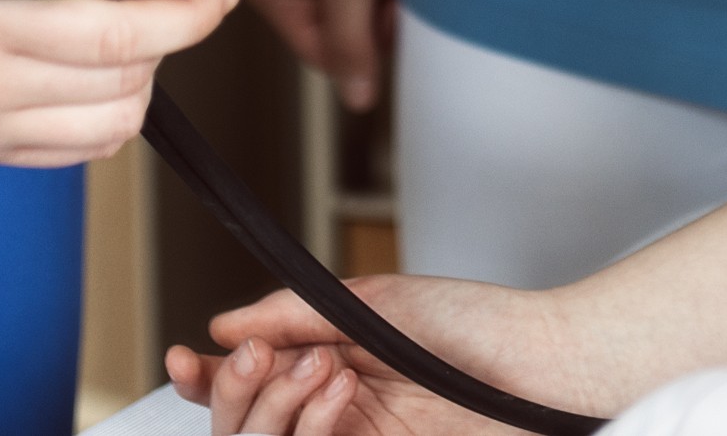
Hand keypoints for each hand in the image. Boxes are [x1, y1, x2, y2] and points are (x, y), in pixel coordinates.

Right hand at [0, 0, 237, 166]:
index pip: (117, 39)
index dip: (186, 19)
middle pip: (123, 83)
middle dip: (163, 40)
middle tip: (159, 4)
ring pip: (111, 127)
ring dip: (138, 80)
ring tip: (122, 38)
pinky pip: (78, 150)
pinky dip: (105, 114)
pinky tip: (92, 72)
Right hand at [166, 275, 619, 435]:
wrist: (542, 364)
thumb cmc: (476, 325)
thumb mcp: (375, 302)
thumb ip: (297, 314)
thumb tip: (226, 327)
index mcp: (329, 361)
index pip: (249, 382)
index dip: (209, 378)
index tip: (184, 359)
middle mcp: (333, 408)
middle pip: (245, 423)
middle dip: (239, 390)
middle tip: (263, 357)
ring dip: (278, 406)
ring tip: (326, 367)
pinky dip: (309, 429)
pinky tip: (337, 391)